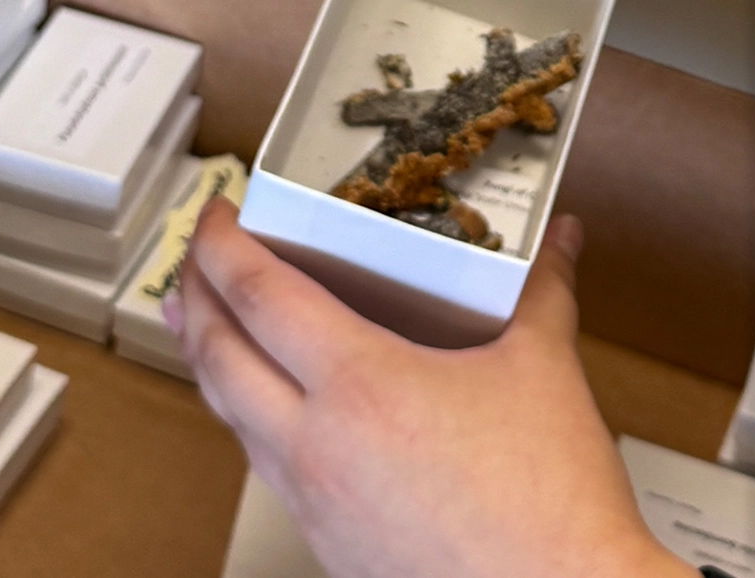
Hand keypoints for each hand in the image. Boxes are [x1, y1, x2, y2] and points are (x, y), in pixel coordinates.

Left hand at [167, 200, 691, 577]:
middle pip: (217, 354)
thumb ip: (541, 292)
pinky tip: (267, 409)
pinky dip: (246, 419)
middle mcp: (315, 443)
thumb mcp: (544, 371)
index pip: (258, 295)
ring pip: (229, 415)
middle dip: (195, 296)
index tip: (218, 211)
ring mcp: (311, 500)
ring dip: (208, 359)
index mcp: (360, 385)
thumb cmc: (552, 500)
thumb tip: (559, 239)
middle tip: (198, 257)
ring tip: (203, 323)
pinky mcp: (323, 543)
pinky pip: (262, 466)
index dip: (222, 245)